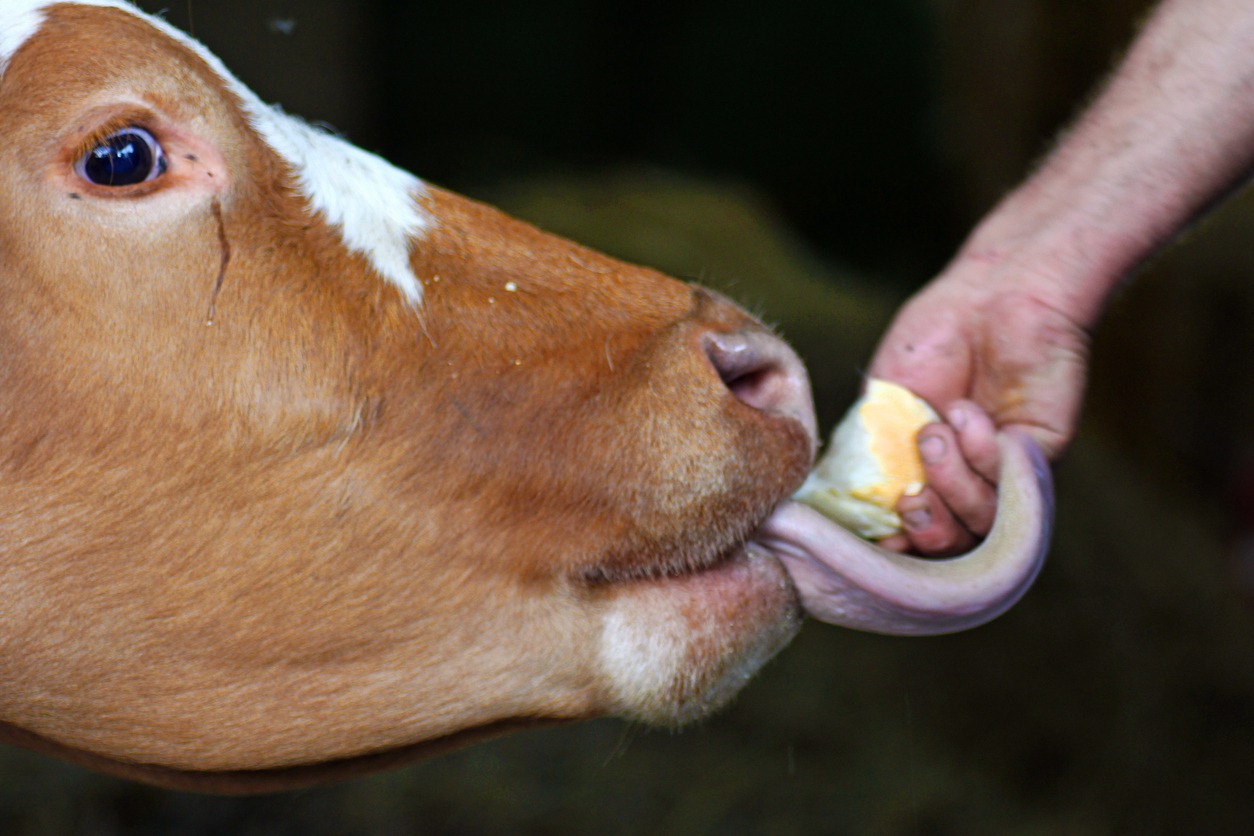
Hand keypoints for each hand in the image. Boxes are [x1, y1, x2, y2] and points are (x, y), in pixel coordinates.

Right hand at [869, 258, 1090, 554]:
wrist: (991, 295)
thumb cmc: (934, 339)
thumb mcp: (881, 405)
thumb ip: (872, 459)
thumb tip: (859, 516)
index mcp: (921, 471)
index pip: (907, 529)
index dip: (891, 538)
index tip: (874, 524)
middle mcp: (963, 480)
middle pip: (948, 545)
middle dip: (925, 527)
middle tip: (909, 495)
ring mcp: (1002, 474)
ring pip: (979, 524)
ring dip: (950, 482)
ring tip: (936, 430)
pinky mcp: (1038, 459)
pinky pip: (1012, 492)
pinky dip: (982, 458)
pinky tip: (969, 415)